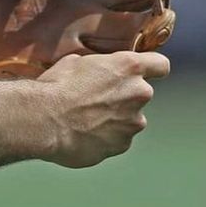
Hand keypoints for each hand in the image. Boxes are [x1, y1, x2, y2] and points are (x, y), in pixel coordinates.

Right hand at [37, 51, 169, 167]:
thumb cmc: (57, 86)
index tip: (146, 71)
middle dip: (123, 94)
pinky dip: (106, 135)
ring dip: (115, 117)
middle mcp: (138, 93)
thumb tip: (97, 72)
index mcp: (128, 66)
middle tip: (96, 96)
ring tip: (85, 117)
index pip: (160, 64)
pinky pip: (119, 137)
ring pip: (129, 117)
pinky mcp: (123, 145)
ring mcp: (133, 122)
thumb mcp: (76, 61)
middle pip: (141, 92)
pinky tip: (84, 132)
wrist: (45, 119)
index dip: (153, 67)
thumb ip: (98, 67)